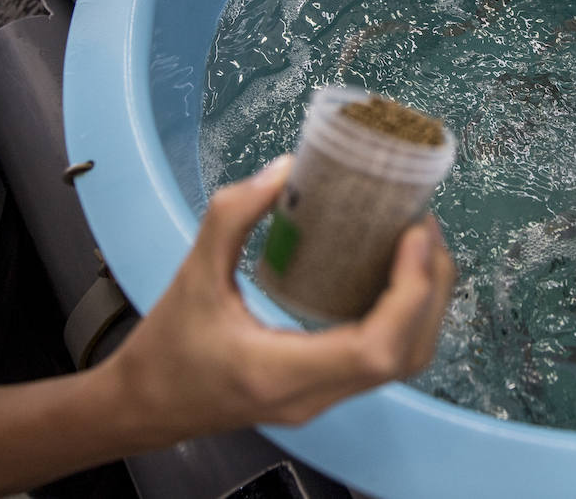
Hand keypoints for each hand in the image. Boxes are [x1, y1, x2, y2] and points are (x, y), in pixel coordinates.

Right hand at [103, 155, 455, 443]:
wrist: (145, 405)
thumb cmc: (166, 349)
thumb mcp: (192, 272)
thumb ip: (234, 216)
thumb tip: (286, 169)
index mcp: (280, 370)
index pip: (375, 348)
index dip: (410, 291)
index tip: (414, 235)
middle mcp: (312, 394)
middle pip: (405, 356)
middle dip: (430, 289)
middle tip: (422, 227)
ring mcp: (323, 399)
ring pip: (403, 363)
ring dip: (424, 304)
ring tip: (418, 245)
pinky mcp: (325, 390)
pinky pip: (383, 359)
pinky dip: (404, 317)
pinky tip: (394, 274)